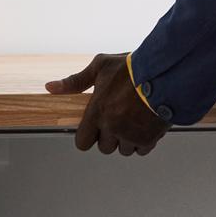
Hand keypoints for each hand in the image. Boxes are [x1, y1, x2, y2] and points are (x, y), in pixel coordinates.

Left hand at [45, 52, 171, 155]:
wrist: (164, 71)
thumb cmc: (132, 67)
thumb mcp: (100, 66)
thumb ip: (75, 81)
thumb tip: (50, 88)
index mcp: (97, 112)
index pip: (82, 142)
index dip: (88, 135)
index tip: (95, 127)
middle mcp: (112, 126)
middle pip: (104, 148)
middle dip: (110, 136)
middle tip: (118, 119)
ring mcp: (130, 134)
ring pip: (124, 150)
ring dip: (127, 140)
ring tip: (134, 120)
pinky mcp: (148, 138)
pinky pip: (141, 150)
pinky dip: (143, 141)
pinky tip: (146, 124)